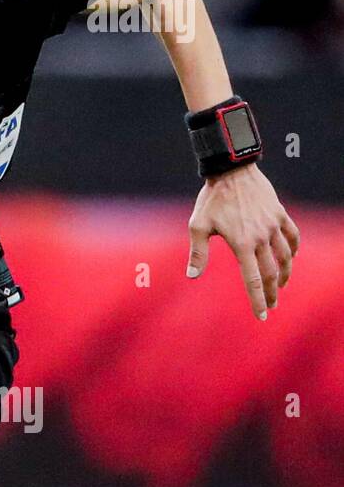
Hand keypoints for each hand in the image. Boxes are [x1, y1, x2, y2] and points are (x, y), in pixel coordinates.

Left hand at [186, 163, 299, 319]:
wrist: (231, 171)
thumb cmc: (211, 199)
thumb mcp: (198, 225)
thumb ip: (197, 252)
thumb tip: (192, 276)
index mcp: (241, 243)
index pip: (252, 279)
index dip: (257, 299)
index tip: (262, 315)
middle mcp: (261, 237)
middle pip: (271, 272)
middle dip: (271, 293)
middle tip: (271, 306)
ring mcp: (273, 225)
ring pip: (285, 256)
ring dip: (285, 273)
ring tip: (280, 285)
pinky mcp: (280, 214)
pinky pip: (292, 235)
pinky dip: (294, 248)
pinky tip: (291, 256)